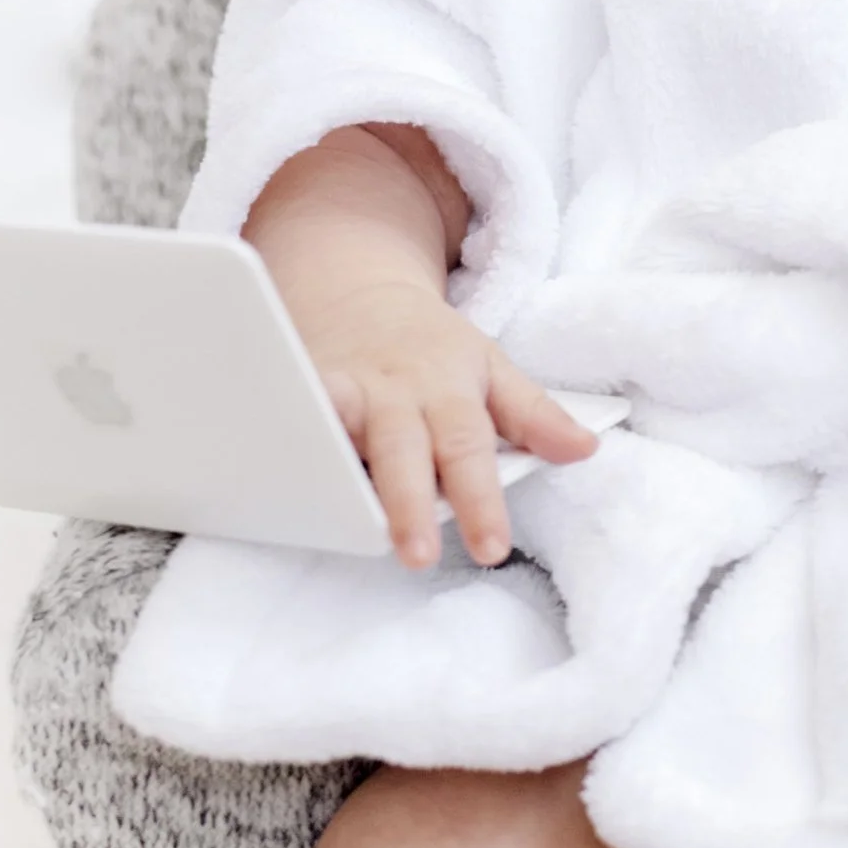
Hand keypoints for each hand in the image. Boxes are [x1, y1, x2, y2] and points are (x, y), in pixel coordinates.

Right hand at [243, 125, 594, 568]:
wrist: (358, 293)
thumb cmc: (431, 350)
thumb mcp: (492, 370)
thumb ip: (535, 415)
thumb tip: (586, 449)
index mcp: (449, 390)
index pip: (470, 449)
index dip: (480, 500)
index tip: (491, 547)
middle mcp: (395, 392)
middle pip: (405, 450)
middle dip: (407, 502)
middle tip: (417, 555)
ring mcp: (341, 391)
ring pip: (337, 431)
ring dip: (333, 473)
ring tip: (329, 518)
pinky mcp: (294, 390)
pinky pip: (287, 417)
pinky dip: (275, 438)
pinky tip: (261, 473)